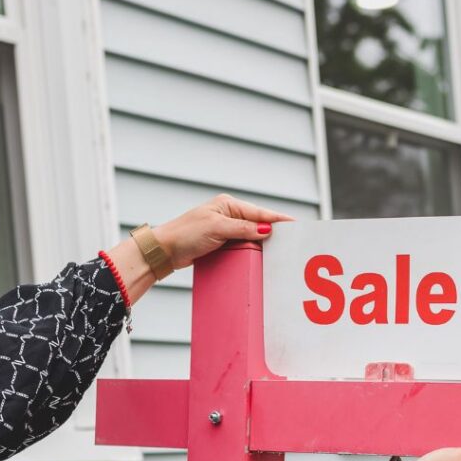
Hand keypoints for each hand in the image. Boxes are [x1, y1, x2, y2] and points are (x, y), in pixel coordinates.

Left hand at [156, 193, 293, 267]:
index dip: (278, 219)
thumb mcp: (217, 229)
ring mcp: (225, 228)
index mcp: (228, 205)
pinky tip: (261, 255)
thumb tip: (266, 229)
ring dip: (263, 241)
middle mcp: (228, 215)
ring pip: (252, 235)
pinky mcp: (221, 242)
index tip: (295, 224)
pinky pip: (243, 244)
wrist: (165, 250)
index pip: (259, 212)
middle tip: (292, 238)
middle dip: (273, 230)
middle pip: (258, 222)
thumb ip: (243, 228)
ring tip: (281, 248)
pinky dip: (252, 249)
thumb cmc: (187, 234)